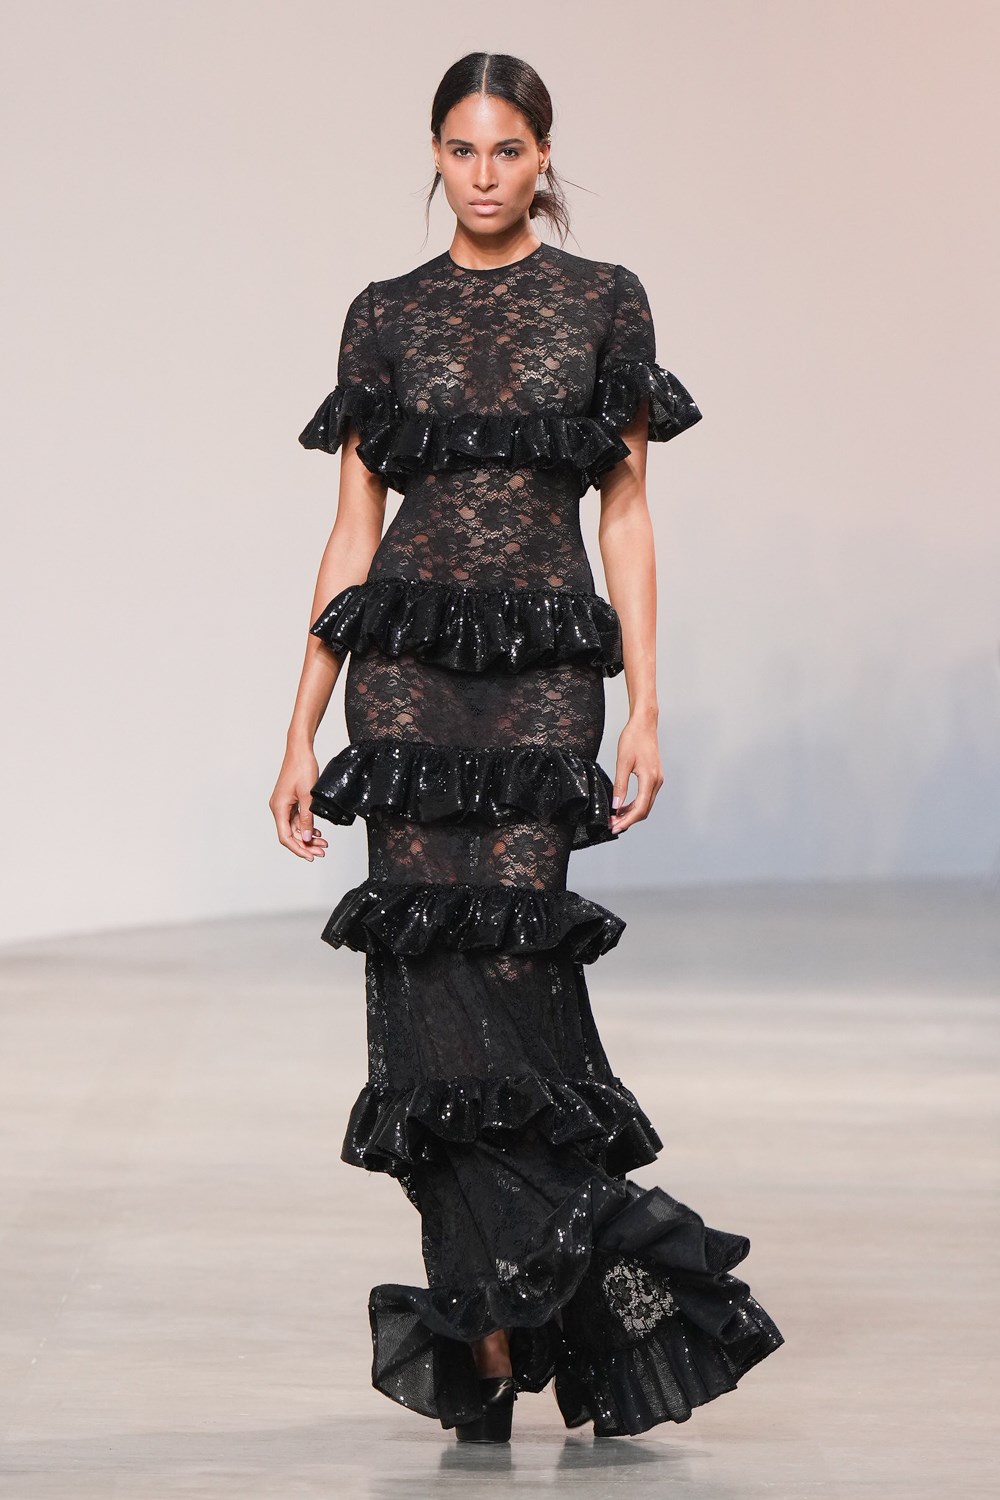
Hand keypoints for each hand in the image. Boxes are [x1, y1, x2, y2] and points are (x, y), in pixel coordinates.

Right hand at [269, 748, 328, 860]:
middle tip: (322, 851)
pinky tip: (317, 831)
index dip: (298, 849)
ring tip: (323, 843)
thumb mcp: (308, 796)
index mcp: (279, 808)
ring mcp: (284, 804)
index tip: (311, 856)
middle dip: (306, 844)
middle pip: (291, 834)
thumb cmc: (302, 768)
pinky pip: (297, 818)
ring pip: (295, 827)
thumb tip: (306, 837)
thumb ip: (307, 818)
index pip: (286, 837)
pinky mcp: (290, 800)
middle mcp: (278, 808)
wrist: (300, 750)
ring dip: (308, 836)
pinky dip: (307, 825)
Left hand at [609, 716, 662, 833]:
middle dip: (628, 820)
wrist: (644, 724)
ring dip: (631, 813)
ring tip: (615, 817)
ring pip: (645, 804)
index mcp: (650, 779)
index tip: (614, 827)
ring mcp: (657, 780)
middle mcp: (656, 782)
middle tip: (612, 824)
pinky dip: (635, 805)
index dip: (626, 821)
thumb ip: (620, 785)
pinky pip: (646, 797)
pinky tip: (623, 806)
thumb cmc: (634, 739)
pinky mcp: (654, 777)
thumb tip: (616, 804)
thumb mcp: (623, 762)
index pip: (639, 809)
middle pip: (644, 810)